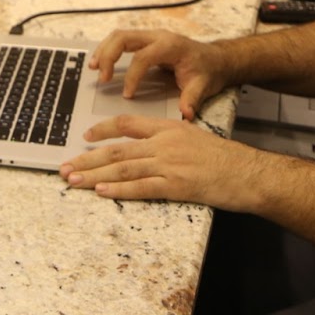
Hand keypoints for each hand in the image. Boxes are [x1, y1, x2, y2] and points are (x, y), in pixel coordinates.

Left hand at [60, 113, 275, 212]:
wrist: (249, 174)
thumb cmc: (225, 159)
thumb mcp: (193, 137)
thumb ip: (167, 139)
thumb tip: (144, 146)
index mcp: (168, 128)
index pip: (127, 124)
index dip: (102, 130)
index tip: (84, 136)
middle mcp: (165, 144)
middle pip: (117, 149)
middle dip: (87, 158)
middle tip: (64, 166)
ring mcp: (170, 165)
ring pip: (123, 167)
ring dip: (94, 174)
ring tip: (73, 180)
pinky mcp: (177, 187)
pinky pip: (142, 188)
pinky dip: (119, 189)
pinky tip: (101, 191)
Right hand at [92, 29, 228, 120]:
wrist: (216, 59)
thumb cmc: (208, 71)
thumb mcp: (203, 86)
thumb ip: (192, 98)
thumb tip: (186, 114)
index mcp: (171, 46)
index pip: (143, 57)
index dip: (132, 76)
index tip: (128, 95)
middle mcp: (158, 36)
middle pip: (123, 37)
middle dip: (108, 56)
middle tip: (101, 78)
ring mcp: (151, 36)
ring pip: (119, 35)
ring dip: (104, 50)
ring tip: (93, 69)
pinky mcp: (146, 41)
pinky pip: (121, 40)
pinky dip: (108, 50)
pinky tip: (100, 64)